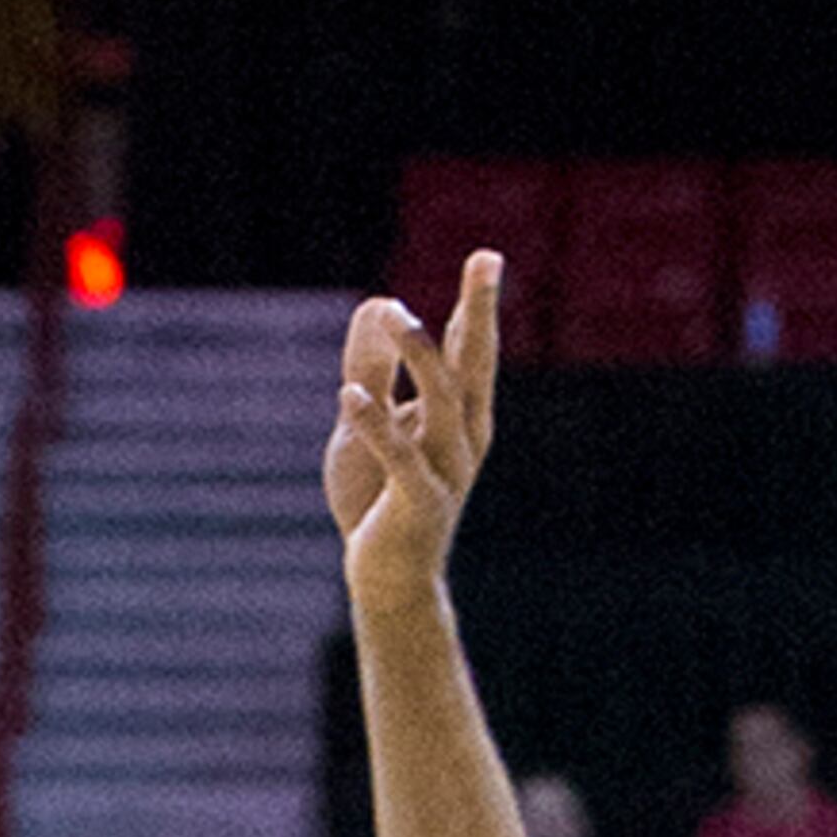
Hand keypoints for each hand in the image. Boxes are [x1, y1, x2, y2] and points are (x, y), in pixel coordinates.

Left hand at [326, 249, 501, 598]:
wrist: (388, 578)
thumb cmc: (380, 499)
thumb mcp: (370, 425)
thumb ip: (375, 371)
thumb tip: (377, 307)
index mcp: (461, 418)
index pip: (471, 353)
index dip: (476, 307)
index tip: (486, 258)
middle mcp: (465, 438)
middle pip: (475, 365)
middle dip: (479, 311)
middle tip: (487, 260)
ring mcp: (447, 470)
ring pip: (442, 402)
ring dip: (420, 357)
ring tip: (397, 316)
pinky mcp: (418, 502)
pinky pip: (399, 457)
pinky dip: (376, 424)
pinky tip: (349, 393)